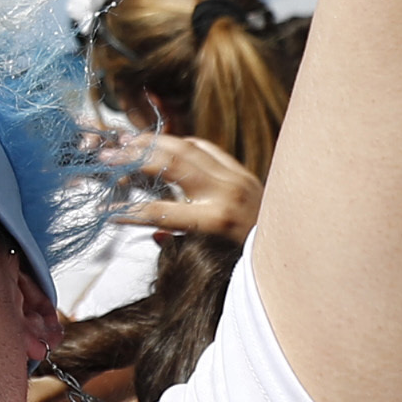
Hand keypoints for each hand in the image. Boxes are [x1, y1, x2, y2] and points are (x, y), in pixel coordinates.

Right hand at [91, 128, 264, 244]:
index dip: (128, 211)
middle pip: (168, 165)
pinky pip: (205, 148)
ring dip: (152, 142)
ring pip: (185, 147)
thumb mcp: (211, 258)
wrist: (294, 247)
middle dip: (133, 159)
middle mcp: (224, 192)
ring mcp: (235, 176)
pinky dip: (181, 144)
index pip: (159, 212)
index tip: (106, 210)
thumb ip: (180, 243)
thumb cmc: (250, 260)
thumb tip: (154, 232)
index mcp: (214, 220)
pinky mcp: (241, 169)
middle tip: (107, 157)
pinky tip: (163, 144)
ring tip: (126, 141)